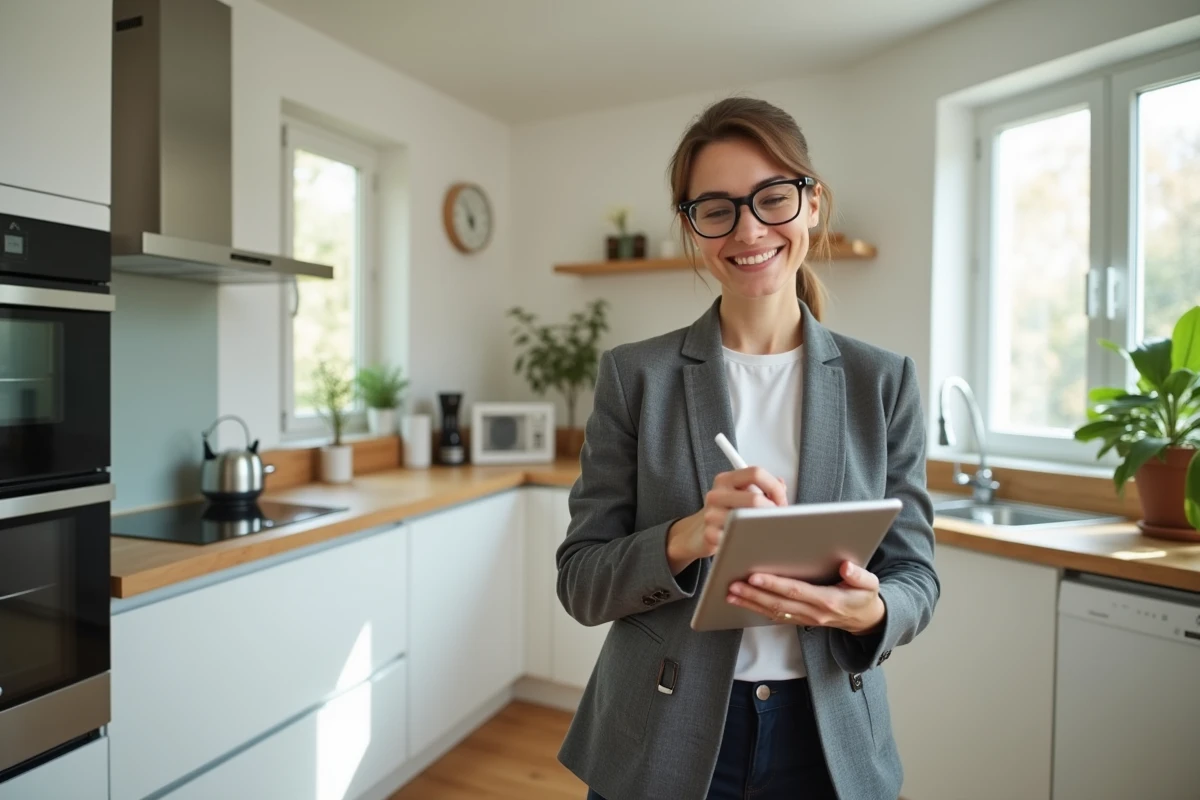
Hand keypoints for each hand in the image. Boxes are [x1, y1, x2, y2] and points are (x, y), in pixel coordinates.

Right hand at [665, 467, 786, 573]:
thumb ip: (762, 487)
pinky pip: (738, 537)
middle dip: (773, 511)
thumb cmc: (724, 512)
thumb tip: (781, 485)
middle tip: (778, 519)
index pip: (756, 473)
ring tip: (766, 529)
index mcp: (726, 479)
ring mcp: (711, 514)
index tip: (781, 501)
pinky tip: (750, 540)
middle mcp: (716, 494)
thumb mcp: (740, 493)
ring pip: (747, 520)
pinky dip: (750, 540)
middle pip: (755, 499)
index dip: (774, 488)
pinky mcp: (710, 534)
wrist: (696, 533)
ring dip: (764, 527)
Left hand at [726, 560, 885, 634]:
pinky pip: (775, 616)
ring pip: (774, 612)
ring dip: (750, 603)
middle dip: (754, 595)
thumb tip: (846, 567)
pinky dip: (756, 609)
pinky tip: (741, 601)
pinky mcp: (800, 620)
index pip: (796, 591)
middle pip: (779, 604)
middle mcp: (814, 613)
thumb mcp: (870, 585)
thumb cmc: (864, 597)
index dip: (775, 585)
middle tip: (733, 585)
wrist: (865, 621)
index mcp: (829, 601)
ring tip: (730, 593)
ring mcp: (805, 619)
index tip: (755, 577)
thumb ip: (860, 576)